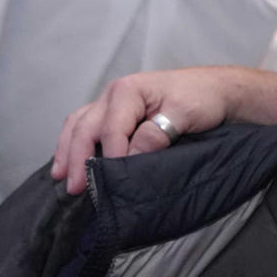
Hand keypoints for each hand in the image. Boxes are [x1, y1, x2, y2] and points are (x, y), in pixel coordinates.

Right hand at [52, 69, 231, 193]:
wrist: (216, 89)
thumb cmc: (202, 98)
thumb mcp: (184, 115)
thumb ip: (155, 134)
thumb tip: (129, 158)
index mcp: (128, 91)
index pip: (111, 129)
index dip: (112, 157)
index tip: (115, 181)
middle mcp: (113, 94)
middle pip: (85, 127)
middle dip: (77, 158)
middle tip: (74, 187)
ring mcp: (111, 103)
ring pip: (78, 125)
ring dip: (67, 151)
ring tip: (61, 177)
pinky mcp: (115, 113)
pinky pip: (86, 126)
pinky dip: (74, 143)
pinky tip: (69, 161)